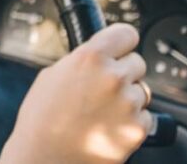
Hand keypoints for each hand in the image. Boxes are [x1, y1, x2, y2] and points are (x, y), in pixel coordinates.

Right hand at [1, 23, 151, 163]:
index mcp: (90, 57)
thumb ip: (80, 62)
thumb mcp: (52, 75)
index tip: (119, 48)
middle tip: (103, 88)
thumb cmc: (42, 118)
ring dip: (128, 98)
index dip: (121, 42)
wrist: (46, 157)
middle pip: (138, 63)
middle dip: (123, 73)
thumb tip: (98, 57)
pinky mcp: (138, 129)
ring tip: (102, 111)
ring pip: (142, 90)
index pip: (126, 34)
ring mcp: (128, 104)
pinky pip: (145, 116)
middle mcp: (113, 77)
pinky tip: (108, 126)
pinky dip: (131, 121)